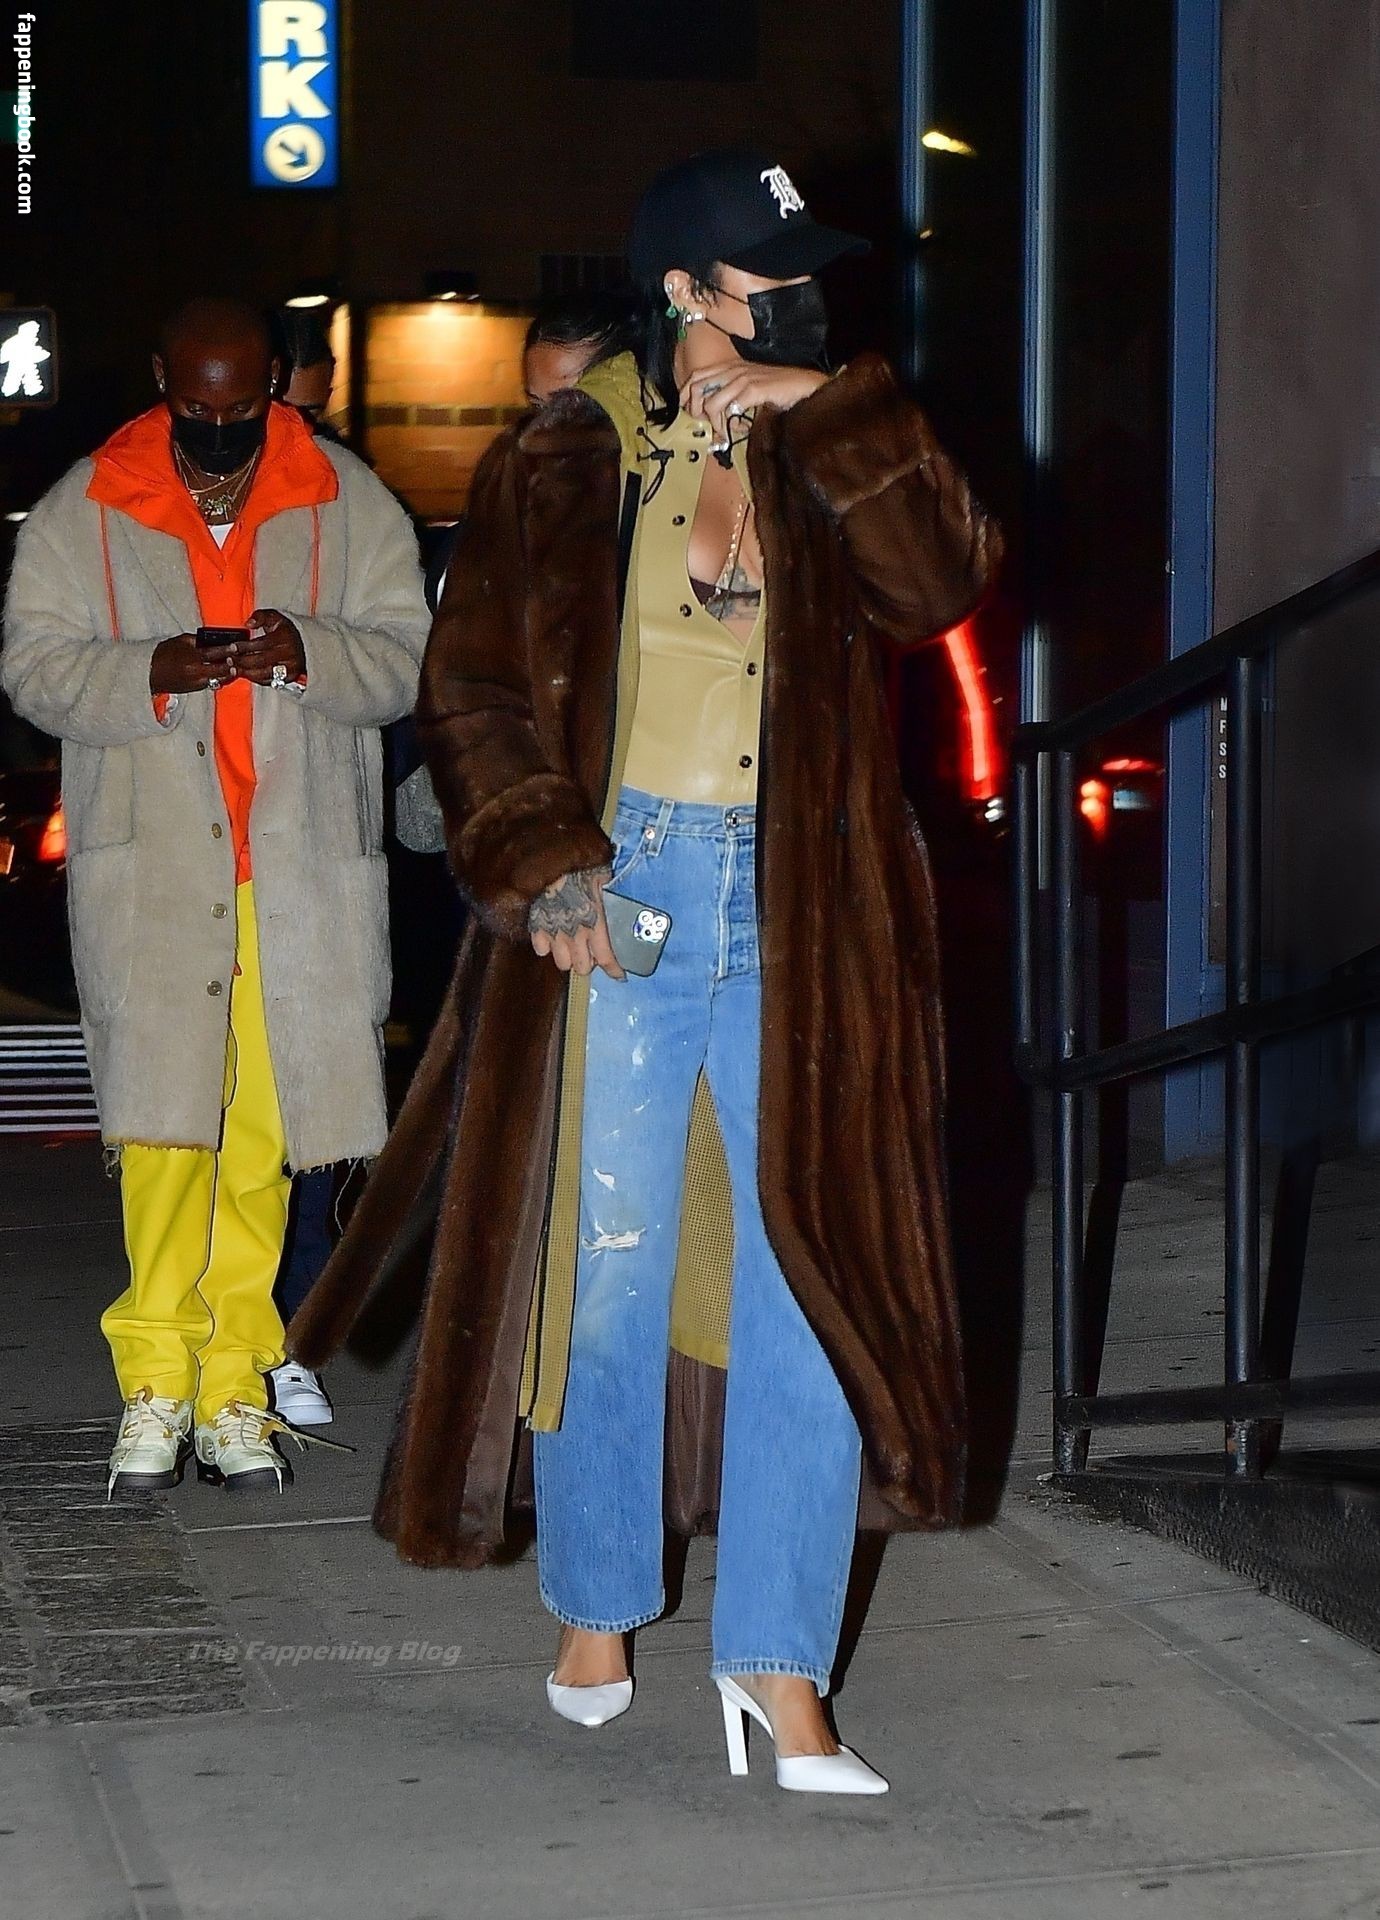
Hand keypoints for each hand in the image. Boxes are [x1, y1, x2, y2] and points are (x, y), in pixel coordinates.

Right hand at [149, 634, 237, 695]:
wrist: (149, 672)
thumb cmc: (164, 654)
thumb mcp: (179, 641)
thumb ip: (197, 640)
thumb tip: (212, 640)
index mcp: (191, 656)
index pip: (214, 652)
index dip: (227, 650)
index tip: (235, 646)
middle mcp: (196, 670)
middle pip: (221, 668)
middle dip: (232, 664)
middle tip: (239, 659)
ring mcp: (196, 681)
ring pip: (219, 679)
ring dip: (228, 674)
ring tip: (235, 669)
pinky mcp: (195, 689)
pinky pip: (212, 684)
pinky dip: (219, 679)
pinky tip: (225, 676)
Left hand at [236, 608, 306, 685]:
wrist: (303, 644)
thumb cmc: (284, 630)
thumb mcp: (273, 617)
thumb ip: (259, 616)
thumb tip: (248, 623)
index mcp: (285, 637)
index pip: (261, 643)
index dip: (245, 647)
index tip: (232, 647)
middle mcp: (289, 653)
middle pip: (261, 660)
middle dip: (242, 661)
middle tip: (230, 660)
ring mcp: (290, 667)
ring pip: (264, 673)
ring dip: (246, 672)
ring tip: (234, 669)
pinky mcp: (289, 677)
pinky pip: (270, 681)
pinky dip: (256, 679)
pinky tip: (246, 674)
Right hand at [529, 869, 624, 980]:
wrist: (549, 861)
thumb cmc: (580, 867)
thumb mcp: (605, 880)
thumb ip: (611, 900)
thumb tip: (622, 906)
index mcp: (596, 924)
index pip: (607, 959)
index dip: (615, 971)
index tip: (620, 975)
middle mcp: (575, 935)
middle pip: (583, 968)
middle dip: (590, 962)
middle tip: (592, 952)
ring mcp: (554, 934)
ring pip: (562, 964)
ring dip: (569, 957)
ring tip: (572, 946)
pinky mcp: (536, 928)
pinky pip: (541, 950)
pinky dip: (548, 946)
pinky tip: (553, 935)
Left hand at [678, 361, 826, 445]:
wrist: (805, 386)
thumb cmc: (781, 390)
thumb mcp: (751, 389)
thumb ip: (732, 397)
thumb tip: (716, 415)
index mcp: (732, 367)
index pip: (697, 376)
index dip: (686, 395)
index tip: (687, 412)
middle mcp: (734, 369)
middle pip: (698, 388)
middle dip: (697, 412)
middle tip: (707, 426)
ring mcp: (744, 378)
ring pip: (711, 402)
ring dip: (714, 424)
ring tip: (723, 433)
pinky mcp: (754, 389)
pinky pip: (730, 409)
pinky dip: (730, 425)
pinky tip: (737, 430)